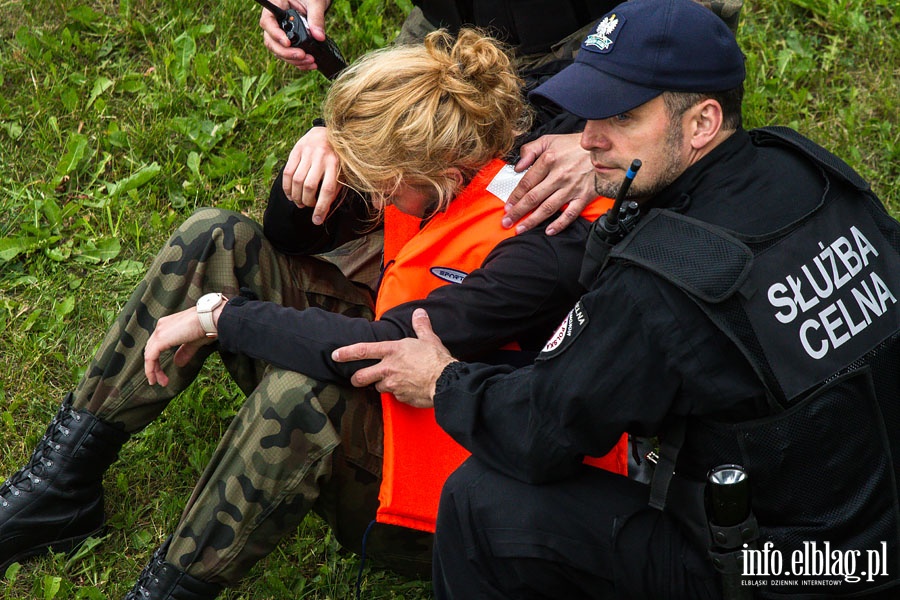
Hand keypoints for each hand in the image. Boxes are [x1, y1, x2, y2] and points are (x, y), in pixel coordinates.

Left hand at [144, 307, 216, 386]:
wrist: (209, 318)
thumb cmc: (206, 326)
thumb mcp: (193, 342)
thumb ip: (184, 352)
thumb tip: (178, 363)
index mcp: (167, 325)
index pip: (157, 344)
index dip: (158, 359)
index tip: (163, 372)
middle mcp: (161, 326)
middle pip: (151, 350)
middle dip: (154, 367)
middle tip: (161, 380)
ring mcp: (159, 332)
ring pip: (149, 354)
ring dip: (153, 370)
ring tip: (160, 382)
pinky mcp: (160, 339)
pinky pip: (151, 357)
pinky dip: (151, 369)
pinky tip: (154, 379)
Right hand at [260, 0, 330, 69]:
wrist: (316, 1)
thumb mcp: (315, 2)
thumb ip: (316, 18)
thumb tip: (319, 37)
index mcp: (276, 6)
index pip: (268, 22)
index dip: (275, 34)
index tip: (288, 43)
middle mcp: (275, 21)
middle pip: (271, 41)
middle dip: (286, 52)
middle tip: (302, 56)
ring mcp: (280, 33)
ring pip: (279, 51)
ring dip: (293, 60)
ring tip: (310, 61)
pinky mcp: (288, 42)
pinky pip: (288, 55)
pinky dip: (298, 62)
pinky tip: (309, 64)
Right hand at [283, 126, 341, 224]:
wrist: (329, 131)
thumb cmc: (338, 158)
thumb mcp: (344, 172)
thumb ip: (337, 190)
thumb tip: (325, 212)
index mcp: (336, 164)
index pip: (328, 190)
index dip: (321, 208)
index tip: (316, 220)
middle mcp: (322, 157)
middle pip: (309, 186)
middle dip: (307, 202)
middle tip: (308, 206)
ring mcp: (308, 153)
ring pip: (297, 181)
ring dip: (296, 196)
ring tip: (299, 202)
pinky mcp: (296, 150)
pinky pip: (287, 172)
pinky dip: (287, 187)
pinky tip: (290, 194)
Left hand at [331, 309, 454, 407]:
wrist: (446, 381)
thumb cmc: (436, 359)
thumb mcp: (428, 339)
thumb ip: (421, 326)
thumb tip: (419, 313)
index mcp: (392, 351)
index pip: (363, 350)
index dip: (347, 353)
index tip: (336, 355)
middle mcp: (388, 368)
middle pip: (362, 376)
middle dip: (356, 379)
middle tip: (356, 379)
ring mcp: (393, 385)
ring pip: (378, 387)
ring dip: (382, 385)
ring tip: (393, 381)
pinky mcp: (401, 397)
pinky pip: (395, 396)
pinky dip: (399, 393)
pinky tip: (408, 389)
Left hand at [502, 133, 594, 235]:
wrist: (605, 147)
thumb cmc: (575, 144)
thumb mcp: (549, 140)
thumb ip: (530, 150)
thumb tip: (518, 167)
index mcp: (549, 160)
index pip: (526, 183)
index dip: (514, 196)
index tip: (507, 206)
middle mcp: (559, 176)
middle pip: (533, 198)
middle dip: (518, 212)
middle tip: (507, 222)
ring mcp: (572, 188)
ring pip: (548, 208)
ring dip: (532, 221)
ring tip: (521, 229)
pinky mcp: (584, 196)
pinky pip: (570, 214)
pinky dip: (559, 224)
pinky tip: (548, 231)